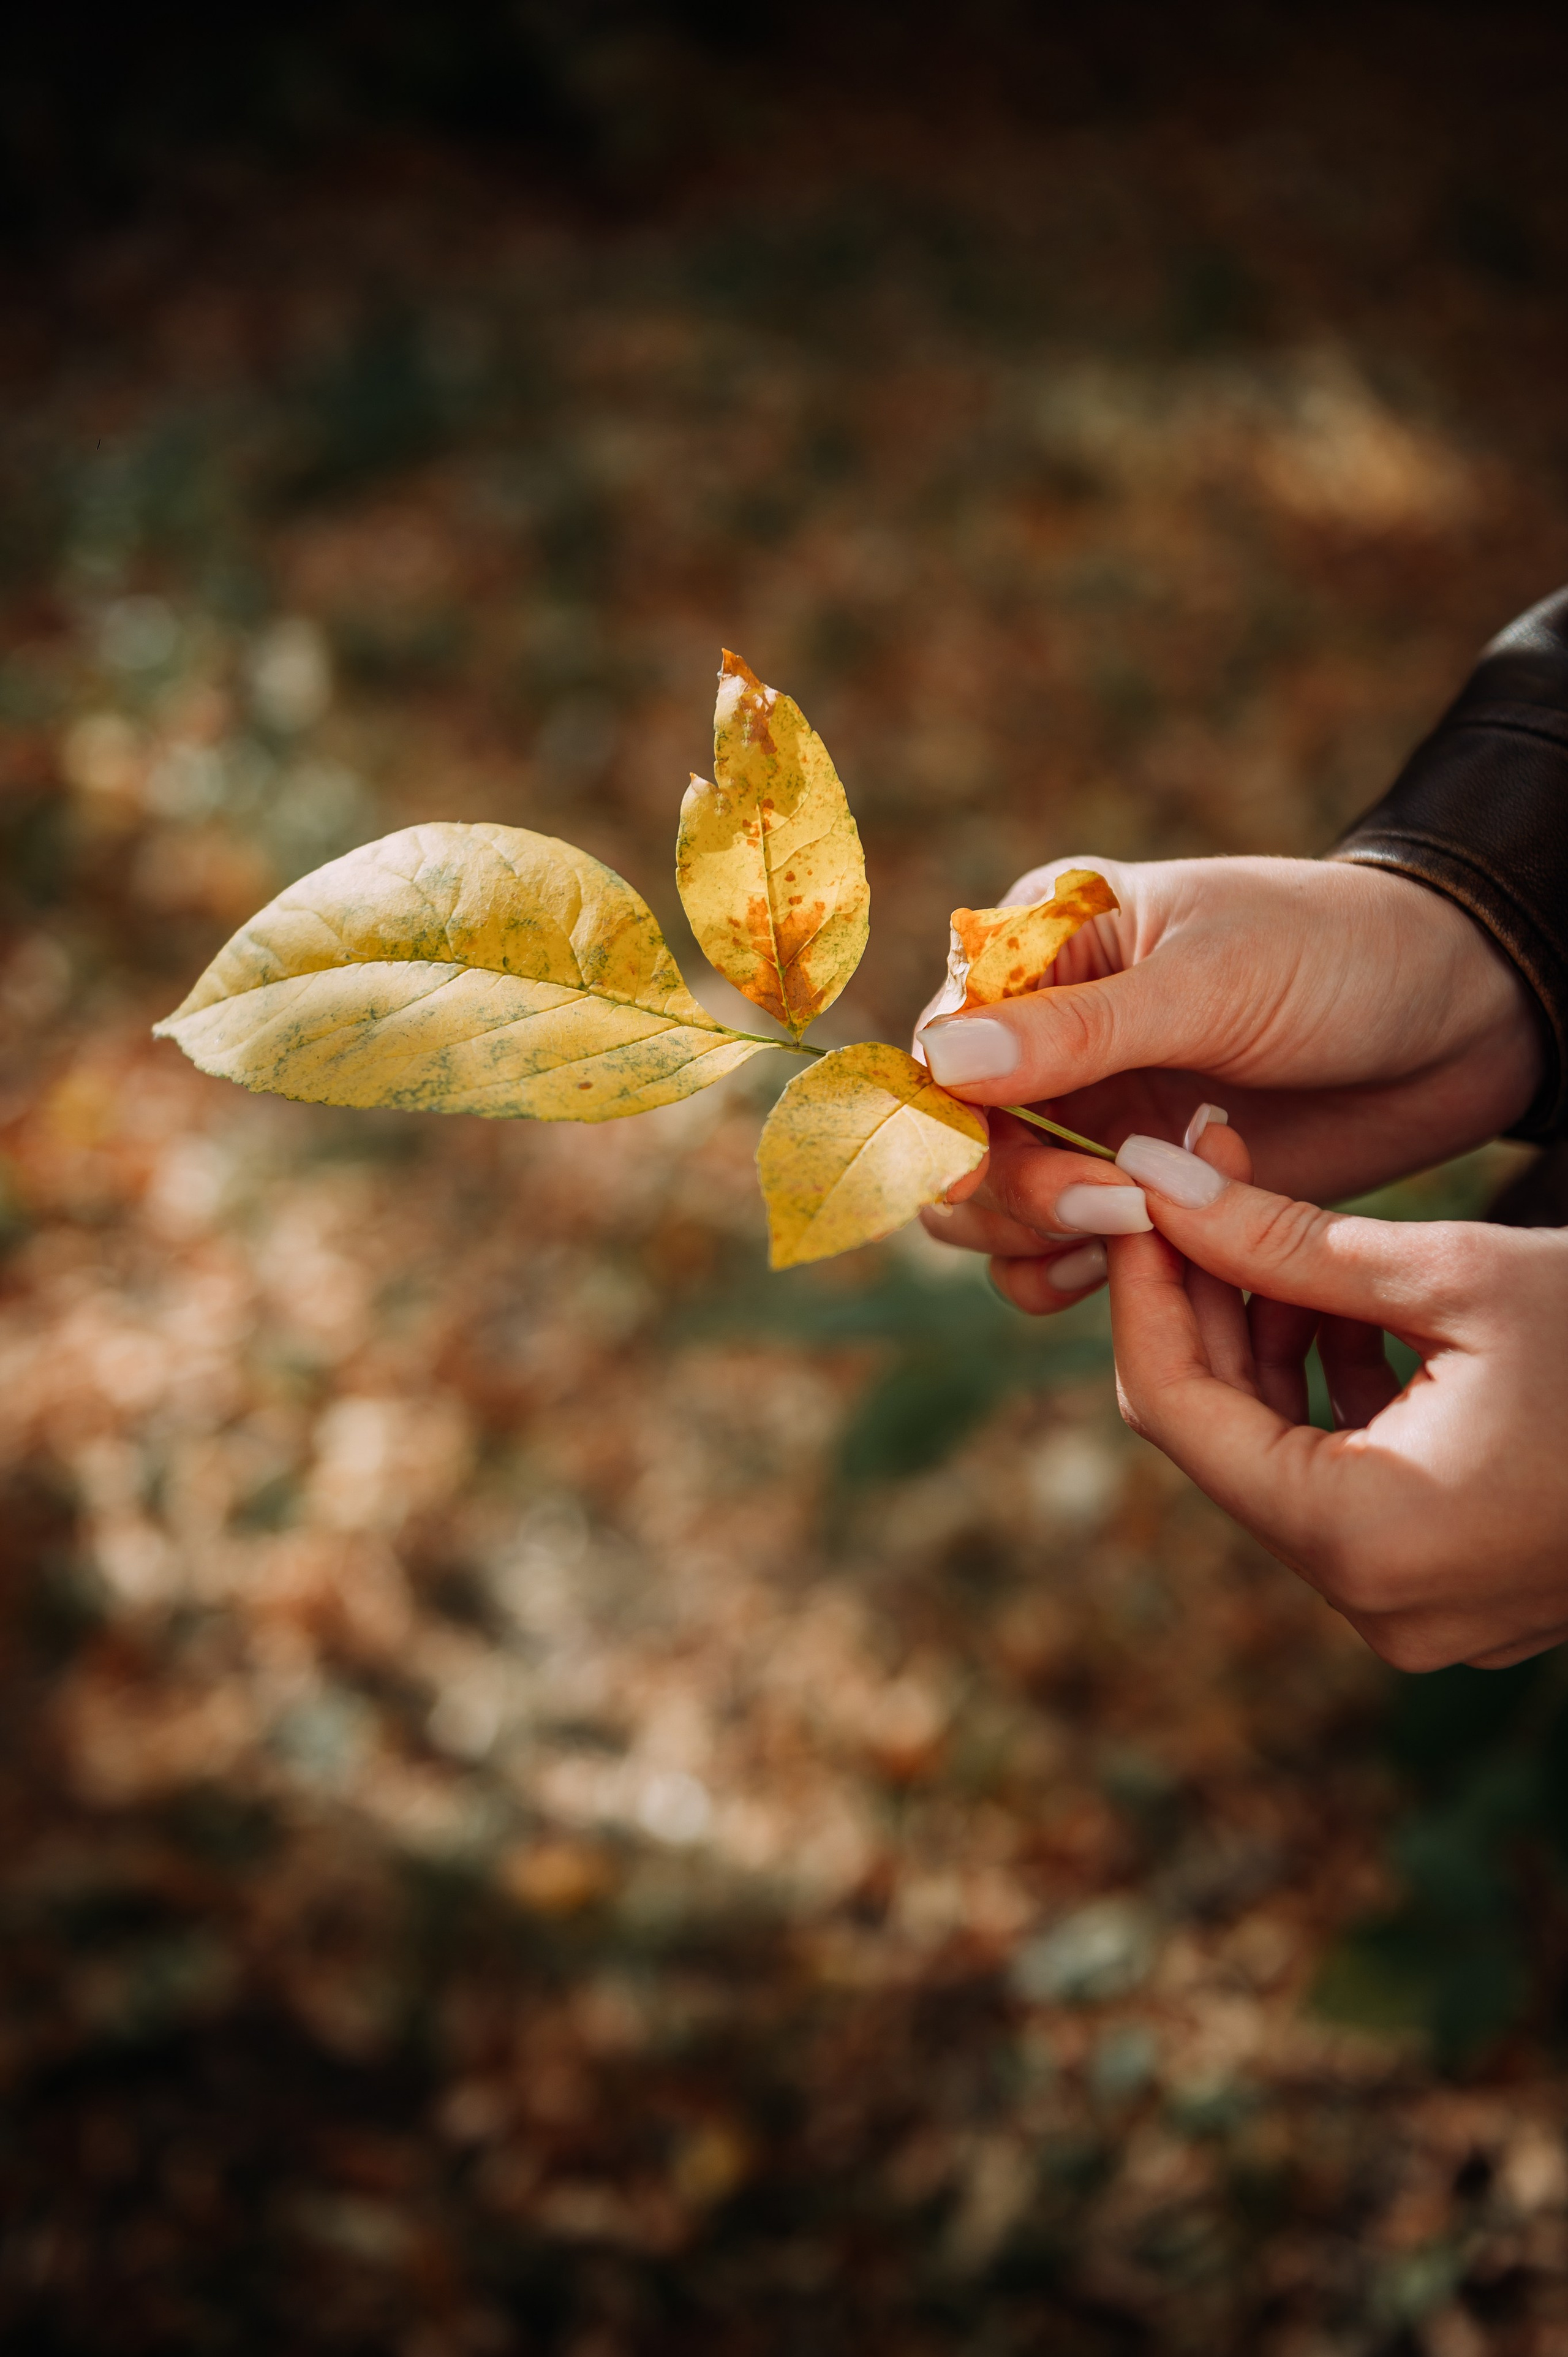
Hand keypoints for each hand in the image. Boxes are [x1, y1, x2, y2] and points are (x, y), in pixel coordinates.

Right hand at [917, 856, 1541, 1230]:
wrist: (1460, 1020)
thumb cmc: (1341, 957)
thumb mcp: (1212, 981)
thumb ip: (1081, 1030)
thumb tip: (943, 1059)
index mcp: (1041, 949)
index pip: (938, 1047)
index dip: (950, 1118)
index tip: (994, 1162)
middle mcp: (1043, 1040)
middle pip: (954, 1144)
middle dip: (1012, 1191)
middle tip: (1112, 1206)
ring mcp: (1085, 1118)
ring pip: (991, 1211)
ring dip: (1038, 1239)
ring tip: (1139, 1228)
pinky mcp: (1134, 1190)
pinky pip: (1055, 1256)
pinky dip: (1074, 1274)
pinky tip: (1138, 1264)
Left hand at [1104, 1118, 1567, 1671]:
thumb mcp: (1458, 1276)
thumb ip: (1290, 1244)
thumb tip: (1156, 1184)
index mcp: (1365, 1542)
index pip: (1174, 1414)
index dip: (1141, 1292)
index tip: (1131, 1194)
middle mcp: (1378, 1603)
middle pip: (1224, 1436)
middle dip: (1202, 1302)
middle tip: (1199, 1179)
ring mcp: (1419, 1608)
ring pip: (1280, 1453)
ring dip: (1265, 1338)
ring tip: (1270, 1220)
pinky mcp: (1454, 1585)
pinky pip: (1346, 1479)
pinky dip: (1329, 1388)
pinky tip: (1340, 1297)